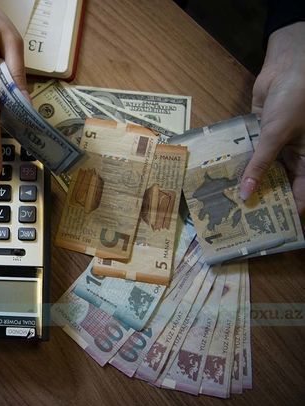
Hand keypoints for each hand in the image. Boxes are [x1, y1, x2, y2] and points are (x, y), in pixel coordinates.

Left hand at [241, 22, 304, 216]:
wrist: (289, 67)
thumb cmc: (295, 100)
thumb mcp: (277, 135)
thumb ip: (260, 164)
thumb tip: (246, 194)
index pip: (301, 193)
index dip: (288, 210)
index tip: (270, 227)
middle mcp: (293, 155)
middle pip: (278, 183)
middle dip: (261, 198)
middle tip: (240, 217)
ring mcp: (275, 144)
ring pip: (260, 168)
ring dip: (245, 180)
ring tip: (225, 200)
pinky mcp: (260, 133)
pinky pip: (248, 152)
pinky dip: (237, 161)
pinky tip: (220, 175)